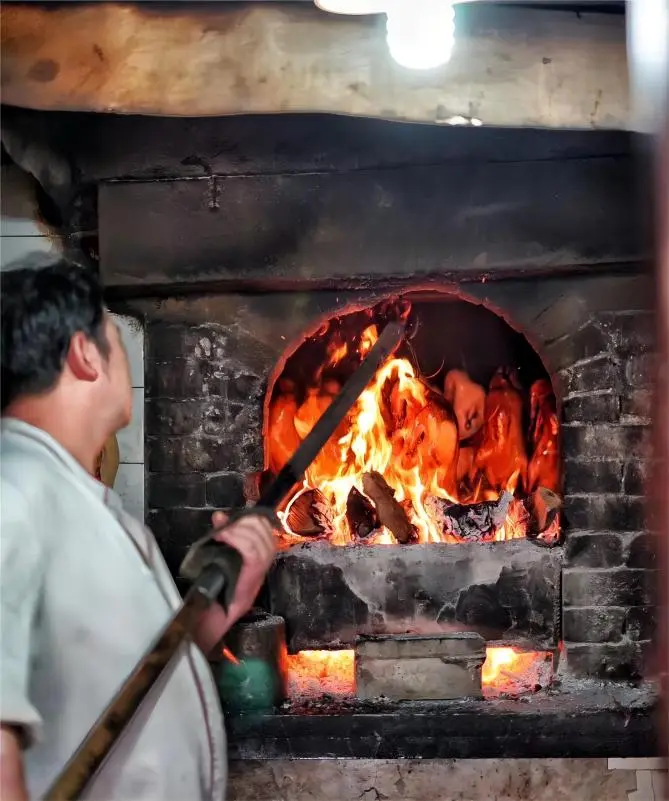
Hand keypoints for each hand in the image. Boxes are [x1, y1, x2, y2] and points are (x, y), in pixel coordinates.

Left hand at [193, 511, 276, 654]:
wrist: (209, 620)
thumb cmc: (212, 589)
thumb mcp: (218, 557)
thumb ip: (223, 537)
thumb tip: (219, 515)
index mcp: (258, 561)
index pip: (267, 532)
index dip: (256, 519)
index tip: (239, 515)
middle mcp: (263, 567)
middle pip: (266, 534)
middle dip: (248, 522)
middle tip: (229, 524)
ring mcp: (259, 574)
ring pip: (260, 542)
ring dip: (241, 530)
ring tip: (224, 531)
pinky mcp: (251, 580)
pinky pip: (252, 554)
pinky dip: (239, 541)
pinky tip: (226, 537)